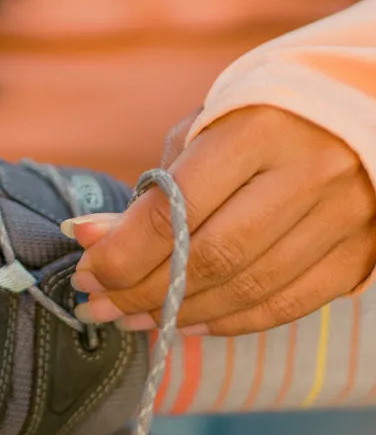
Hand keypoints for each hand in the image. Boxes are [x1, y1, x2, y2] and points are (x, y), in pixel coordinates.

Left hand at [65, 106, 375, 336]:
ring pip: (246, 289)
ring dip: (177, 313)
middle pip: (210, 258)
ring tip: (131, 318)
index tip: (87, 268)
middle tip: (97, 303)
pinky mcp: (359, 254)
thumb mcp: (207, 128)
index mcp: (259, 131)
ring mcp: (343, 219)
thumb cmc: (266, 117)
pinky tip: (187, 322)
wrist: (364, 112)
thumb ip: (155, 185)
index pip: (177, 209)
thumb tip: (94, 239)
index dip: (123, 250)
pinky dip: (229, 322)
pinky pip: (285, 304)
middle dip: (141, 290)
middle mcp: (307, 175)